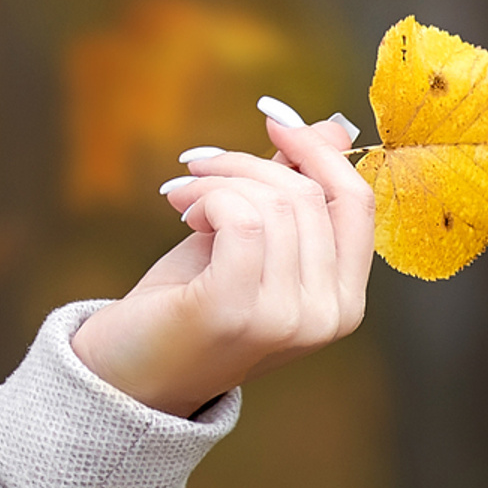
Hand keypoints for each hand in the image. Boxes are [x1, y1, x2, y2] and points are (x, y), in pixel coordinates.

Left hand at [71, 105, 376, 418]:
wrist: (130, 370)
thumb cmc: (189, 300)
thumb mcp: (250, 238)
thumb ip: (290, 191)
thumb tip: (332, 128)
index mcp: (344, 301)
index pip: (357, 203)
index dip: (318, 150)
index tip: (272, 117)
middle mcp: (328, 315)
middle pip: (309, 194)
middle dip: (245, 163)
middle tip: (195, 168)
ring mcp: (288, 318)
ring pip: (274, 201)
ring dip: (216, 179)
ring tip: (182, 196)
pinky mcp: (237, 310)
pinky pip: (241, 218)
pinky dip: (208, 197)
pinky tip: (182, 209)